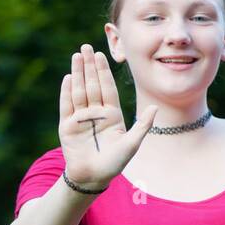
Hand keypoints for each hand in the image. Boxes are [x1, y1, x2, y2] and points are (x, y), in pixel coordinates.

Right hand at [58, 44, 157, 188]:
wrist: (94, 177)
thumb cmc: (115, 162)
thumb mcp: (132, 143)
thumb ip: (143, 125)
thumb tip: (156, 107)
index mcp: (112, 114)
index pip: (108, 88)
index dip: (104, 72)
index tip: (101, 55)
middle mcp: (96, 113)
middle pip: (92, 84)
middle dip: (89, 66)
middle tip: (86, 47)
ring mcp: (80, 118)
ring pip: (79, 90)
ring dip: (78, 73)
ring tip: (76, 56)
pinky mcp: (67, 126)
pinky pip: (67, 105)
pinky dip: (67, 91)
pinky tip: (68, 77)